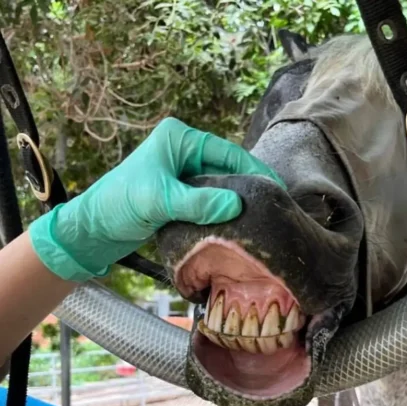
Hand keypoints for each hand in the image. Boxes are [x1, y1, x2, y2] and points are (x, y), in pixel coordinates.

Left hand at [28, 117, 284, 280]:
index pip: (226, 152)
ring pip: (220, 185)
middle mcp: (184, 151)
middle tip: (274, 206)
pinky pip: (210, 199)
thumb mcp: (159, 200)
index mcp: (180, 139)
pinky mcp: (181, 192)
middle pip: (227, 167)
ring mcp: (183, 172)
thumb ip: (198, 202)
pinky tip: (238, 223)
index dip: (253, 169)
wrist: (94, 229)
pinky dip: (222, 210)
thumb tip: (237, 205)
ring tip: (262, 216)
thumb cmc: (119, 205)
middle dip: (247, 186)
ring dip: (235, 200)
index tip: (276, 188)